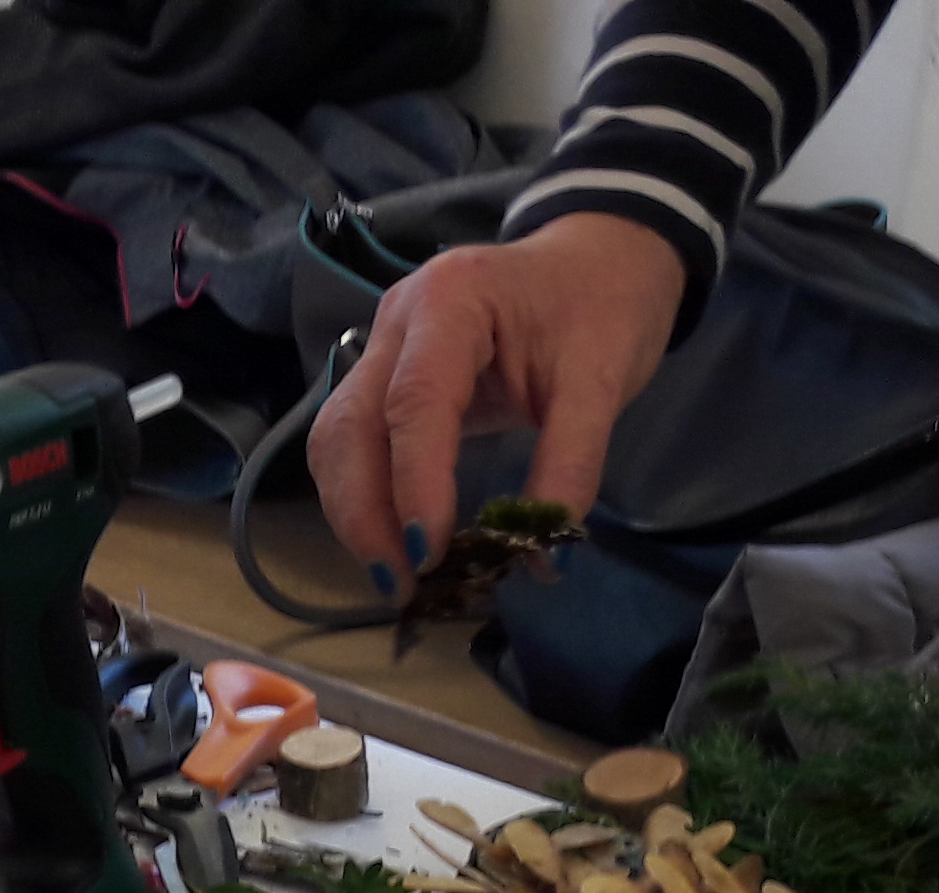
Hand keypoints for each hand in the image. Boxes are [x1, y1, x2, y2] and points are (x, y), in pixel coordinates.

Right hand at [308, 213, 688, 592]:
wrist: (599, 260)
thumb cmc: (602, 305)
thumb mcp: (603, 379)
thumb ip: (571, 463)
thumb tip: (540, 557)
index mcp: (452, 299)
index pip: (414, 401)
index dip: (414, 485)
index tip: (431, 556)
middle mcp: (398, 320)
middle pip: (349, 426)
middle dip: (364, 515)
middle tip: (403, 587)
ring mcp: (382, 347)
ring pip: (335, 441)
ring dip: (354, 516)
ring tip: (396, 578)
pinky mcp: (383, 378)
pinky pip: (352, 445)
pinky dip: (364, 501)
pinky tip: (393, 543)